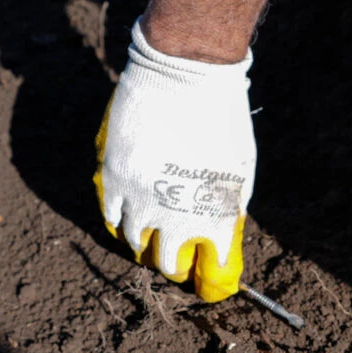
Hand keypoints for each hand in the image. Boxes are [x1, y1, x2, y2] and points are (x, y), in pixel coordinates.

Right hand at [94, 18, 254, 302]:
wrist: (184, 74)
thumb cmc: (222, 117)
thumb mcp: (240, 170)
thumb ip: (228, 207)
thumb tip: (221, 232)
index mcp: (215, 218)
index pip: (215, 272)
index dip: (214, 279)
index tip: (213, 277)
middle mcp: (175, 218)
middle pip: (169, 266)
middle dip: (177, 266)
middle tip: (179, 259)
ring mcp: (140, 199)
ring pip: (136, 244)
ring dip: (146, 245)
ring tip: (152, 235)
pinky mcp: (113, 178)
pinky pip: (111, 216)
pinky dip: (120, 222)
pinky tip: (129, 215)